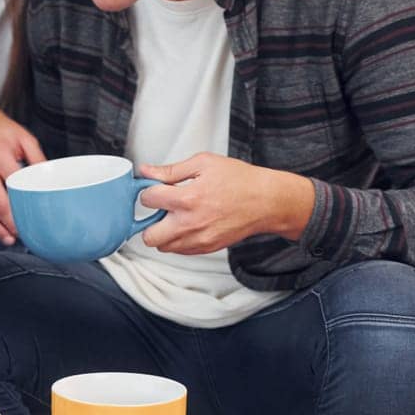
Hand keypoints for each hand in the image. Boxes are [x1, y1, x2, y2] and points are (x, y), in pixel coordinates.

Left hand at [137, 153, 314, 254]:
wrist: (268, 201)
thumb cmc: (241, 181)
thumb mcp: (204, 163)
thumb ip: (171, 170)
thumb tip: (146, 171)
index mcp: (187, 198)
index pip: (147, 200)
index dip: (148, 191)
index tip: (155, 190)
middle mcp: (190, 223)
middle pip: (148, 236)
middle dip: (148, 222)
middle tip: (160, 210)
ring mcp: (199, 239)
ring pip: (163, 246)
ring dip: (163, 233)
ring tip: (177, 217)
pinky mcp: (207, 248)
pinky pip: (180, 250)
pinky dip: (178, 240)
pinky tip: (188, 225)